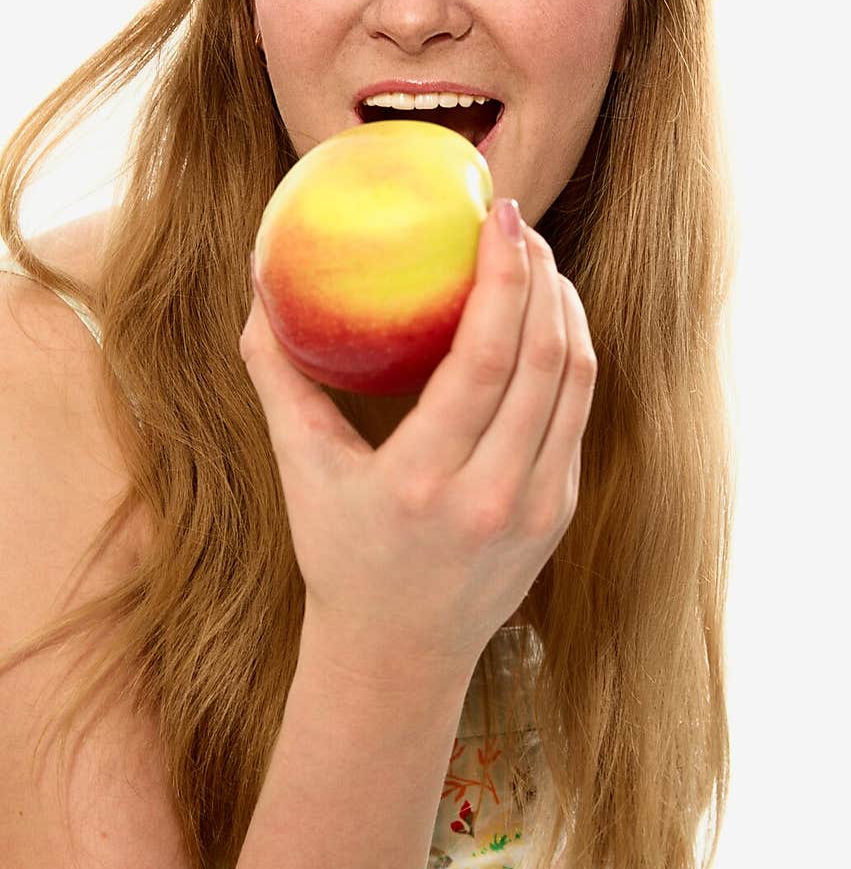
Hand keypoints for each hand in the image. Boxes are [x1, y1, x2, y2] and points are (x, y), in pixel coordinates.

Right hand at [239, 198, 597, 680]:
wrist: (399, 653)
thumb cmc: (340, 552)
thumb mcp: (298, 466)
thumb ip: (277, 376)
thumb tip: (256, 287)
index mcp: (423, 482)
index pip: (485, 359)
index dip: (504, 277)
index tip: (499, 215)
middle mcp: (493, 496)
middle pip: (545, 358)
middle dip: (542, 274)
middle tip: (517, 223)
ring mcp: (539, 508)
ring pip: (577, 381)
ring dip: (564, 308)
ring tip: (537, 262)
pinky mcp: (563, 511)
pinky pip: (577, 412)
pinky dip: (567, 354)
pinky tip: (543, 323)